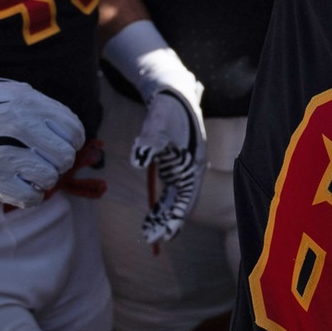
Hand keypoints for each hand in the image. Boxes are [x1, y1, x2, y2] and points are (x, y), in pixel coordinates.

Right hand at [0, 67, 86, 207]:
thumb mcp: (9, 91)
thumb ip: (39, 108)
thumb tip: (67, 131)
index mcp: (29, 101)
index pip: (73, 128)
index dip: (73, 140)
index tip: (63, 144)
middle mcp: (21, 125)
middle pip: (65, 155)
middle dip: (60, 161)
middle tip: (46, 161)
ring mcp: (6, 151)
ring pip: (50, 177)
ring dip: (45, 180)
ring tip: (32, 174)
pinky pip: (29, 196)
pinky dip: (31, 196)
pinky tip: (23, 188)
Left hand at [108, 21, 206, 243]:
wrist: (173, 91)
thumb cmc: (169, 108)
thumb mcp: (158, 124)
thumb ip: (149, 143)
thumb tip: (137, 161)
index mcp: (194, 164)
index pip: (186, 199)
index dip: (176, 218)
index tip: (164, 236)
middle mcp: (192, 170)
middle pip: (181, 203)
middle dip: (167, 222)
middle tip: (149, 238)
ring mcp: (184, 168)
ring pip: (176, 199)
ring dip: (164, 215)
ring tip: (148, 232)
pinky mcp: (175, 165)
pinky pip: (170, 191)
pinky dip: (161, 204)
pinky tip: (151, 216)